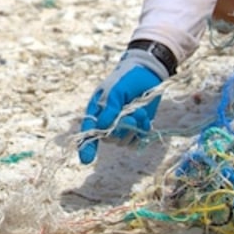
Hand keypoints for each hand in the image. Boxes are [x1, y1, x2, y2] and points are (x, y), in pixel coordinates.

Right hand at [77, 47, 169, 163]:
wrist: (147, 73)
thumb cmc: (126, 79)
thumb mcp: (115, 90)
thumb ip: (109, 108)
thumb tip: (103, 128)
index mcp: (96, 112)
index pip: (88, 132)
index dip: (86, 147)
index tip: (86, 160)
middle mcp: (107, 123)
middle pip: (109, 138)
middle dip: (121, 129)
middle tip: (132, 116)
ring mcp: (122, 128)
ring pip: (123, 141)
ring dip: (134, 129)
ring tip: (141, 112)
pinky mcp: (136, 131)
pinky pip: (136, 141)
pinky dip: (142, 131)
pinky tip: (146, 119)